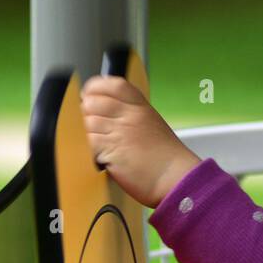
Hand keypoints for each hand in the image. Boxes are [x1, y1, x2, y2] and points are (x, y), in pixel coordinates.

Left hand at [80, 75, 201, 208]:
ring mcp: (118, 132)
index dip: (94, 89)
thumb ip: (129, 114)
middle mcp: (128, 115)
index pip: (110, 84)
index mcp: (139, 106)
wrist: (176, 178)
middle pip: (92, 103)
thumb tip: (104, 111)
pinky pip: (88, 144)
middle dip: (86, 114)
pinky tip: (101, 158)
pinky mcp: (111, 152)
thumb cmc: (166, 157)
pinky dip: (90, 152)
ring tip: (100, 146)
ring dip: (87, 136)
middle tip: (92, 127)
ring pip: (86, 124)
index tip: (88, 95)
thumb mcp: (151, 123)